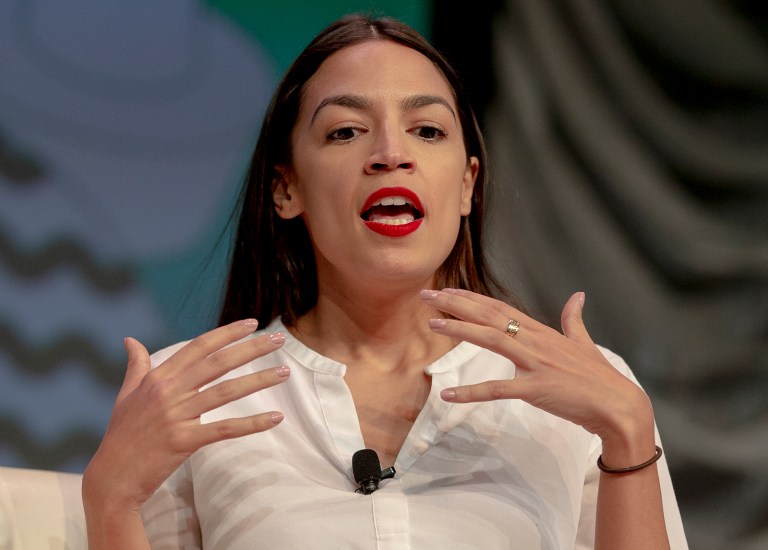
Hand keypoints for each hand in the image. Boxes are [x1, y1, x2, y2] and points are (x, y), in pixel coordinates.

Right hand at [83, 320, 289, 512]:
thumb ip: (135, 366)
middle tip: (278, 338)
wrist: (111, 478)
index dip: (227, 333)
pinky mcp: (184, 441)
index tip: (252, 323)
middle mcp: (168, 391)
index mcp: (158, 377)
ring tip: (284, 372)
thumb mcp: (126, 395)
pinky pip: (225, 428)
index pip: (200, 346)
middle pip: (218, 362)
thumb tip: (130, 340)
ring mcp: (177, 416)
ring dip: (258, 380)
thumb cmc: (121, 435)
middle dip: (251, 348)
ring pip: (226, 391)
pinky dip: (252, 423)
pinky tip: (275, 417)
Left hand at [420, 289, 653, 449]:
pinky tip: (448, 395)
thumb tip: (578, 296)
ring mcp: (535, 363)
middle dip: (456, 304)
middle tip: (427, 296)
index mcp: (542, 332)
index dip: (472, 298)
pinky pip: (498, 389)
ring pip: (492, 340)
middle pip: (490, 316)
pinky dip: (472, 393)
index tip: (449, 291)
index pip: (500, 308)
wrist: (619, 406)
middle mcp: (535, 341)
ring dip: (460, 330)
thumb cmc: (600, 377)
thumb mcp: (584, 343)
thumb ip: (575, 320)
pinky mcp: (536, 389)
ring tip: (433, 325)